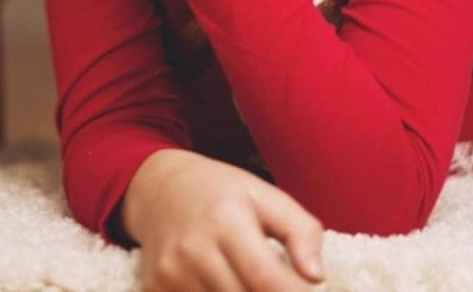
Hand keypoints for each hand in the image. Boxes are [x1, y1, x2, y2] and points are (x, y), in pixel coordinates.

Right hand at [123, 149, 324, 291]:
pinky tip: (227, 283)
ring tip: (252, 279)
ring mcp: (169, 275)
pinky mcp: (154, 290)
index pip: (264, 277)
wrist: (160, 190)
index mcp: (227, 220)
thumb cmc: (222, 192)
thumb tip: (317, 277)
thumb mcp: (266, 195)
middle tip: (283, 283)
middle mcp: (193, 251)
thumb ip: (300, 231)